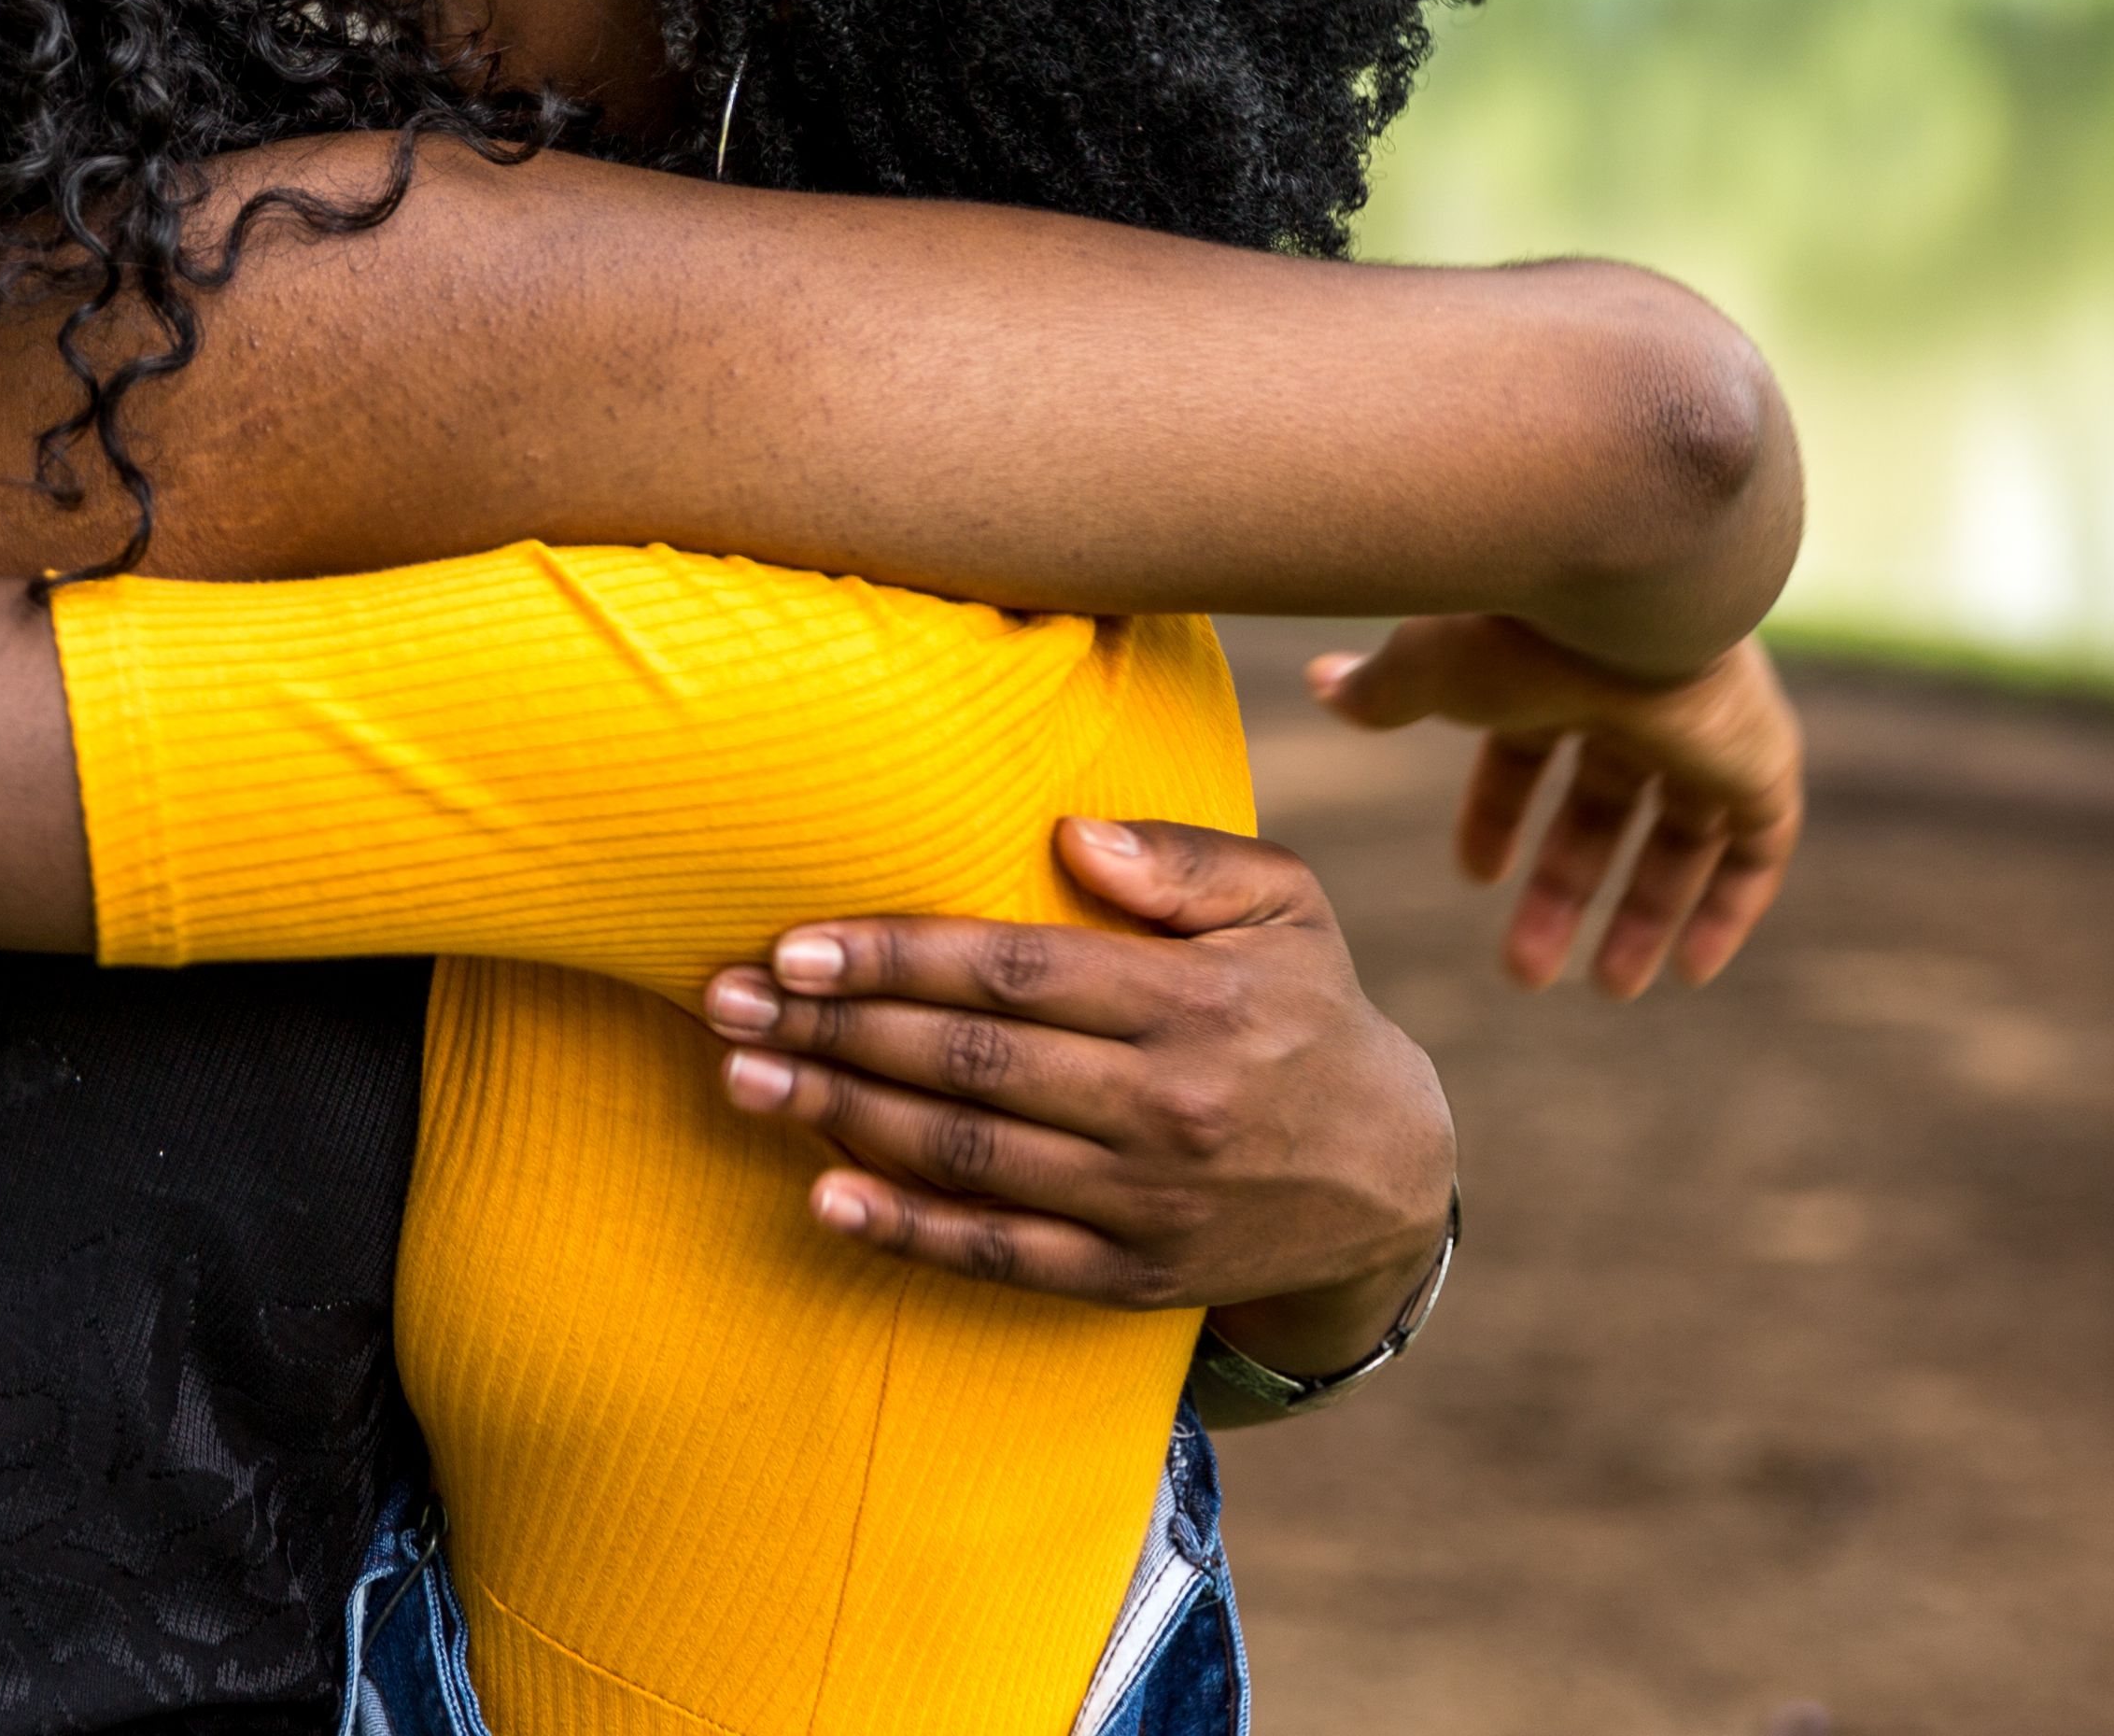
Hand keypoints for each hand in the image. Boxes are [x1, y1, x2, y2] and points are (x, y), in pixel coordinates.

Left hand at [699, 819, 1454, 1371]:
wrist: (1390, 1183)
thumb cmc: (1308, 1010)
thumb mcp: (1286, 904)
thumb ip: (1183, 858)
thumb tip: (1070, 835)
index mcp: (1190, 1002)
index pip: (1013, 972)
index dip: (894, 957)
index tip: (792, 943)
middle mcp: (1162, 1105)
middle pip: (967, 1063)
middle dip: (832, 1028)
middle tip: (722, 1001)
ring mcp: (1143, 1201)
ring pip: (966, 1155)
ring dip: (840, 1116)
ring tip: (742, 1078)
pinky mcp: (1131, 1279)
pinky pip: (1001, 1256)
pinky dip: (908, 1232)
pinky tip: (824, 1195)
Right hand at [1311, 615, 1802, 994]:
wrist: (1631, 594)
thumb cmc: (1518, 623)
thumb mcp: (1430, 668)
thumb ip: (1384, 689)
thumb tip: (1322, 686)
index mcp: (1558, 661)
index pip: (1530, 748)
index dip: (1498, 813)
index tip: (1474, 877)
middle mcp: (1635, 692)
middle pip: (1603, 808)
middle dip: (1563, 890)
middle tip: (1526, 973)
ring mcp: (1705, 727)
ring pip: (1681, 838)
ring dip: (1644, 916)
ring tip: (1611, 988)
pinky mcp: (1759, 762)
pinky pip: (1757, 850)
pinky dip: (1727, 911)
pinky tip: (1690, 971)